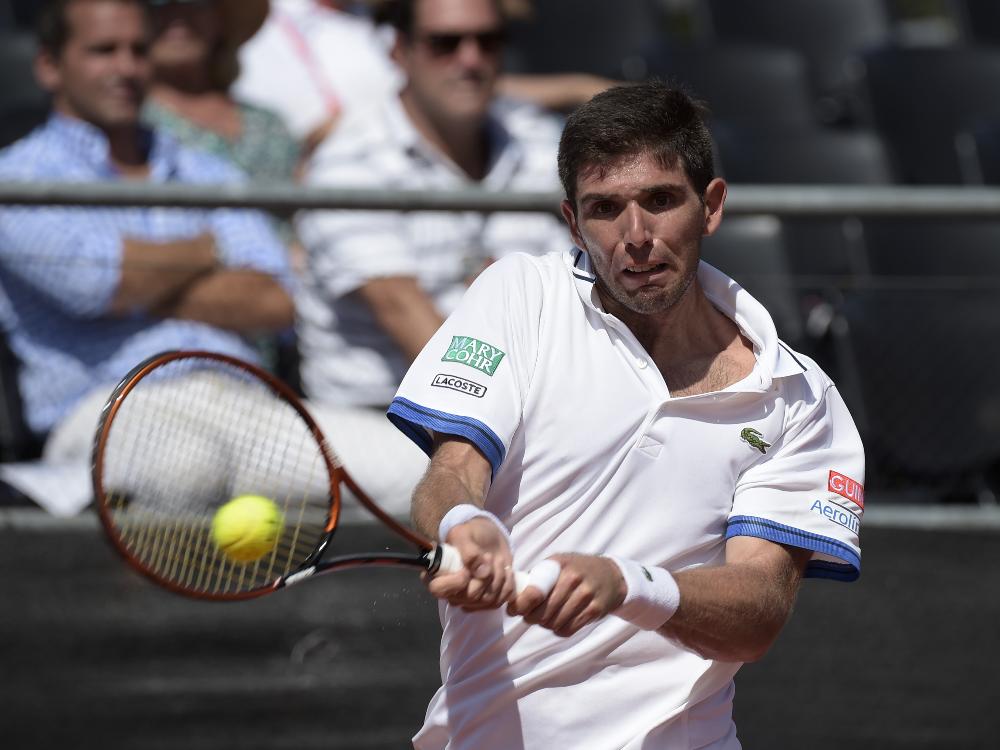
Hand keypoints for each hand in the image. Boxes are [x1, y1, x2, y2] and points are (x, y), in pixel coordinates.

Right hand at [426, 518, 515, 610]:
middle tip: (489, 556)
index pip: (438, 589)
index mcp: (439, 574)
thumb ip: (469, 551)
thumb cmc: (471, 534)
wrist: (489, 538)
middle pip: (470, 597)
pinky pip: (500, 601)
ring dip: (499, 577)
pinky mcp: (487, 602)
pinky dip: (508, 585)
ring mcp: (471, 600)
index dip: (455, 582)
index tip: (467, 569)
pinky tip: (506, 571)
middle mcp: (453, 592)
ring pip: (488, 600)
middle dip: (486, 575)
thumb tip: (482, 573)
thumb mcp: (465, 534)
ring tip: (498, 560)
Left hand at [507, 553, 625, 636]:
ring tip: (545, 618)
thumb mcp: (558, 563)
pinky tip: (560, 621)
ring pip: (554, 623)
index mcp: (558, 565)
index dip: (520, 605)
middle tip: (529, 616)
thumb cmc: (576, 569)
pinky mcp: (594, 610)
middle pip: (542, 612)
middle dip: (531, 618)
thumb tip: (513, 596)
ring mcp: (585, 595)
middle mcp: (572, 579)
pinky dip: (559, 629)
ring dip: (545, 624)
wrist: (611, 575)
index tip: (514, 610)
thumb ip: (537, 576)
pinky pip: (568, 629)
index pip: (535, 591)